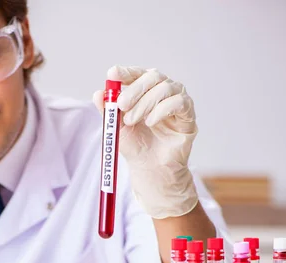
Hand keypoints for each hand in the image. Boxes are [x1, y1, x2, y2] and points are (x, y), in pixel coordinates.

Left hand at [93, 65, 198, 218]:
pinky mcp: (188, 116)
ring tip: (133, 121)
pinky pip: (180, 102)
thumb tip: (97, 94)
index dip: (126, 71)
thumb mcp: (115, 127)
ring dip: (146, 103)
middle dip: (135, 89)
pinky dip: (162, 110)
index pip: (138, 73)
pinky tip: (151, 122)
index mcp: (145, 91)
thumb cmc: (135, 145)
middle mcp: (163, 92)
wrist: (149, 168)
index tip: (112, 74)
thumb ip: (108, 111)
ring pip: (166, 88)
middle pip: (154, 76)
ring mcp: (177, 102)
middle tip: (121, 105)